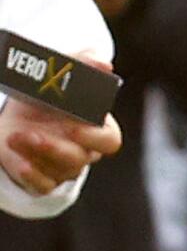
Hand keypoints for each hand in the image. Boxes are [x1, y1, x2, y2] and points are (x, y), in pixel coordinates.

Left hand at [0, 55, 121, 195]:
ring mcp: (65, 167)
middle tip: (34, 135)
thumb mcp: (60, 75)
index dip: (95, 137)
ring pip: (62, 170)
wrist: (13, 116)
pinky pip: (44, 186)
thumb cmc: (44, 96)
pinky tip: (20, 163)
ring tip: (14, 136)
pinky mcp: (44, 178)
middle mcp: (84, 150)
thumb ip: (83, 65)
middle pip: (82, 158)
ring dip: (37, 154)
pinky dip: (33, 176)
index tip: (75, 127)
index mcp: (96, 127)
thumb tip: (105, 65)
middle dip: (57, 148)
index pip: (109, 140)